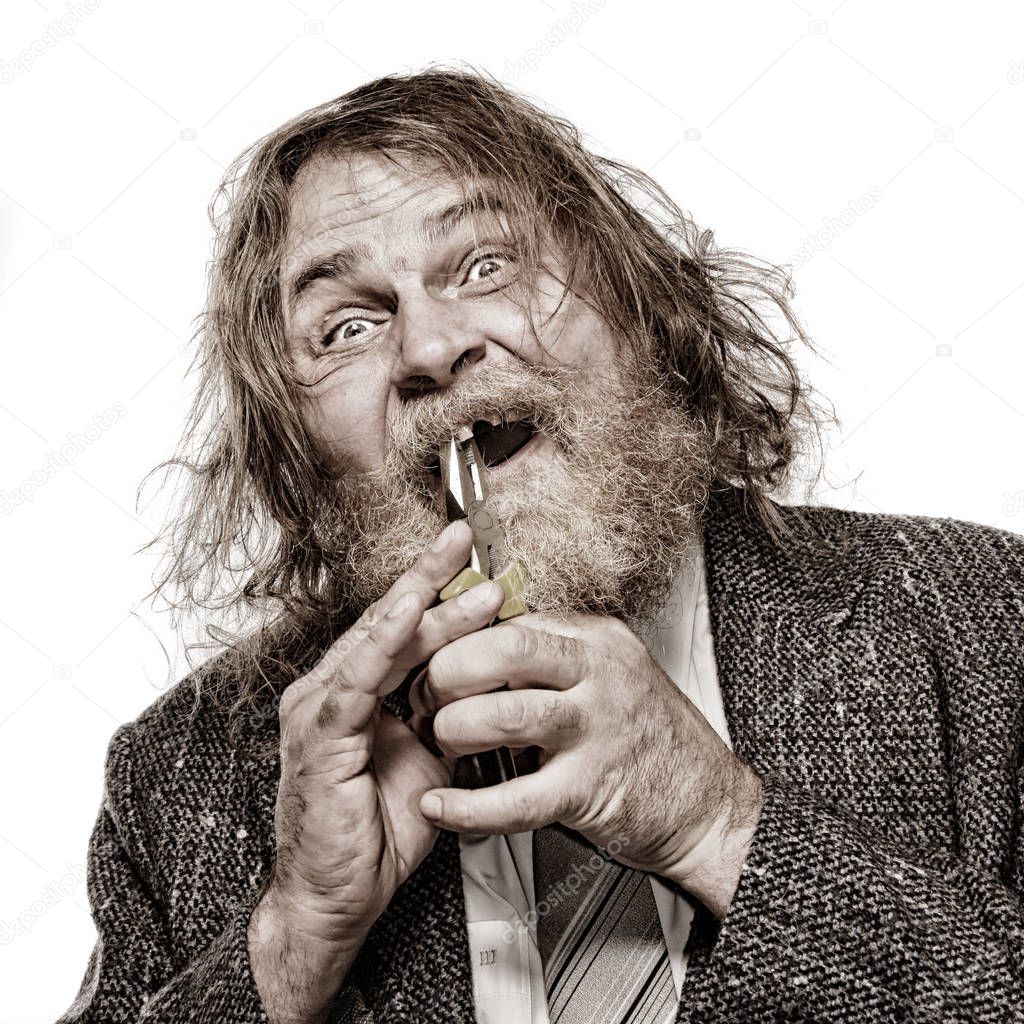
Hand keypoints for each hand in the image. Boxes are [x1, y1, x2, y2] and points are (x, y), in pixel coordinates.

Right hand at [267, 519, 505, 942]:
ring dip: (421, 600)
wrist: (337, 900)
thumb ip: (447, 717)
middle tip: (465, 539)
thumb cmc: (373, 836)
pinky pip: (356, 679)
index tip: (471, 562)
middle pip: (387, 622)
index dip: (433, 591)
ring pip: (376, 641)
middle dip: (430, 577)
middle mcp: (332, 692)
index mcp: (355, 695)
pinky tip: (408, 611)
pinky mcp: (319, 735)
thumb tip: (487, 686)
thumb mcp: (427, 762)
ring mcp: (320, 710)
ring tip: (458, 565)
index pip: (398, 631)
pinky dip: (384, 641)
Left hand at [409, 613, 763, 917]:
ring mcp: (597, 730)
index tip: (431, 657)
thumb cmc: (647, 737)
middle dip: (447, 671)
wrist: (708, 804)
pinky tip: (439, 806)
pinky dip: (466, 806)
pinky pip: (515, 798)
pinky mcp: (591, 790)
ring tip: (439, 739)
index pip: (511, 619)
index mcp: (596, 640)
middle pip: (505, 649)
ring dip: (452, 729)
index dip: (458, 638)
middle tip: (424, 694)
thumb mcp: (609, 673)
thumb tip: (478, 640)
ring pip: (504, 714)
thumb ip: (553, 656)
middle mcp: (599, 674)